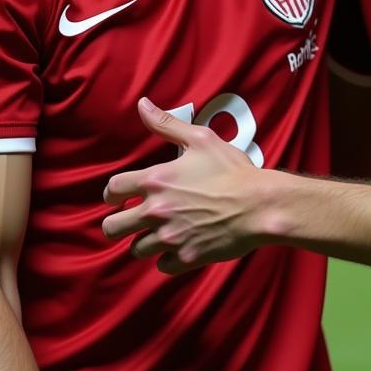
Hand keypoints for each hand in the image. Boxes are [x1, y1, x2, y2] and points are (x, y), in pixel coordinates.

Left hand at [103, 98, 263, 274]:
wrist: (258, 204)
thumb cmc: (231, 169)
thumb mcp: (201, 138)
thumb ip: (167, 124)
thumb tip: (142, 104)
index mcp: (156, 180)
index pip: (112, 190)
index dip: (112, 193)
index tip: (121, 196)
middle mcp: (155, 211)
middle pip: (112, 228)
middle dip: (119, 223)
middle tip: (133, 219)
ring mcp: (169, 237)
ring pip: (136, 249)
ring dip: (145, 240)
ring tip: (160, 231)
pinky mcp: (185, 257)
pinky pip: (161, 266)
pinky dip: (167, 258)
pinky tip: (179, 245)